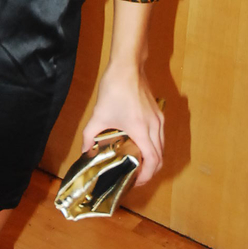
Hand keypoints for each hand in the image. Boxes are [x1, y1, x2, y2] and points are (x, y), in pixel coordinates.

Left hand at [81, 63, 163, 185]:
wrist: (127, 66)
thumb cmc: (114, 88)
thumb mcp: (98, 114)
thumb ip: (89, 136)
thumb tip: (85, 152)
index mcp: (141, 130)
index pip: (152, 161)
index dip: (146, 176)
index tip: (136, 182)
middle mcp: (154, 127)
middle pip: (160, 157)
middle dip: (150, 171)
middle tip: (135, 176)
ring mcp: (159, 119)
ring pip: (162, 147)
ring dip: (153, 159)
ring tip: (137, 163)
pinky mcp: (158, 113)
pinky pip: (160, 136)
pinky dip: (154, 146)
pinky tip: (140, 145)